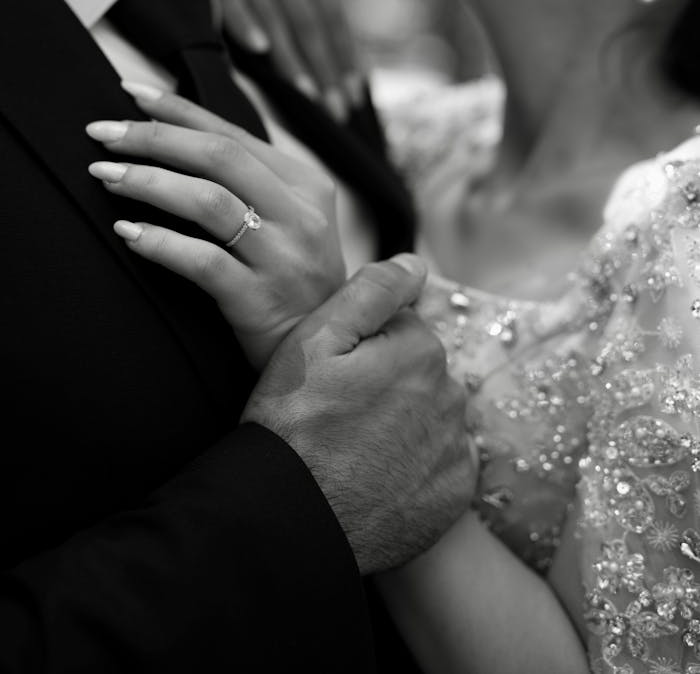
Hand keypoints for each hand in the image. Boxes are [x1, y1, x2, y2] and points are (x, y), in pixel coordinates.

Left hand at [86, 87, 345, 368]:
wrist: (324, 351)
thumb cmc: (291, 277)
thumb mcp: (288, 220)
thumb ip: (250, 180)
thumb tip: (175, 130)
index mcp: (306, 184)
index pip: (234, 133)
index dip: (179, 110)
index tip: (130, 92)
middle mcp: (300, 215)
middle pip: (220, 157)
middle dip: (155, 138)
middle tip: (102, 133)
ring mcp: (284, 258)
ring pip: (209, 202)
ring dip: (149, 182)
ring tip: (104, 174)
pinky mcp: (261, 300)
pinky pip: (203, 262)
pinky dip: (160, 243)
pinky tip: (127, 232)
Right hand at [201, 0, 363, 121]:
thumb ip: (321, 18)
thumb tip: (359, 74)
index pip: (333, 13)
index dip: (346, 56)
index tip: (354, 96)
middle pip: (307, 20)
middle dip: (324, 69)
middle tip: (336, 110)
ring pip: (273, 17)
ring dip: (291, 60)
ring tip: (307, 95)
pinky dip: (246, 24)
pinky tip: (261, 50)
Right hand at [244, 255, 475, 573]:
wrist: (290, 519)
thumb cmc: (293, 424)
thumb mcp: (315, 339)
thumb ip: (372, 291)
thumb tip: (416, 264)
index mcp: (421, 350)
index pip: (400, 329)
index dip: (361, 348)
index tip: (332, 376)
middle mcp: (451, 394)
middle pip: (418, 371)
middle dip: (386, 383)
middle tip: (337, 415)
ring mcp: (456, 447)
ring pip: (429, 414)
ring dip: (401, 423)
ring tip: (352, 449)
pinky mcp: (456, 492)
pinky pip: (440, 461)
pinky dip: (415, 465)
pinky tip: (376, 476)